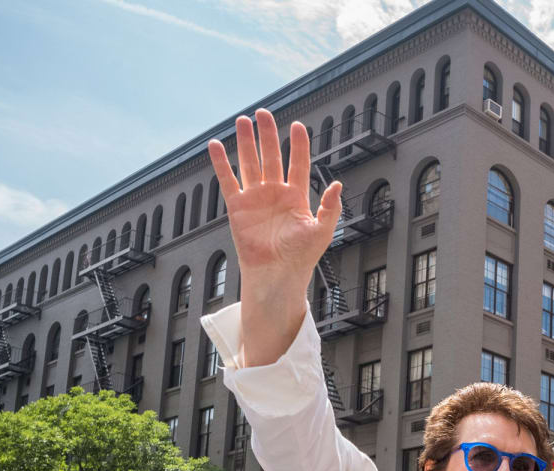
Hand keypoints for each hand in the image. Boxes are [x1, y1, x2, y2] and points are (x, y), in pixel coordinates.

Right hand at [207, 109, 342, 364]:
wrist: (276, 275)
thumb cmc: (301, 257)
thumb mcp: (322, 231)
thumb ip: (330, 207)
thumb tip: (337, 184)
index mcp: (297, 197)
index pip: (298, 164)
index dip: (298, 145)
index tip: (297, 126)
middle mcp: (275, 193)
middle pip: (271, 157)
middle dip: (268, 135)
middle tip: (263, 113)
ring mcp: (255, 198)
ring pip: (250, 164)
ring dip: (246, 143)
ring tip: (242, 121)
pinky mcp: (237, 206)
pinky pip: (228, 180)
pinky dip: (221, 163)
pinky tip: (216, 145)